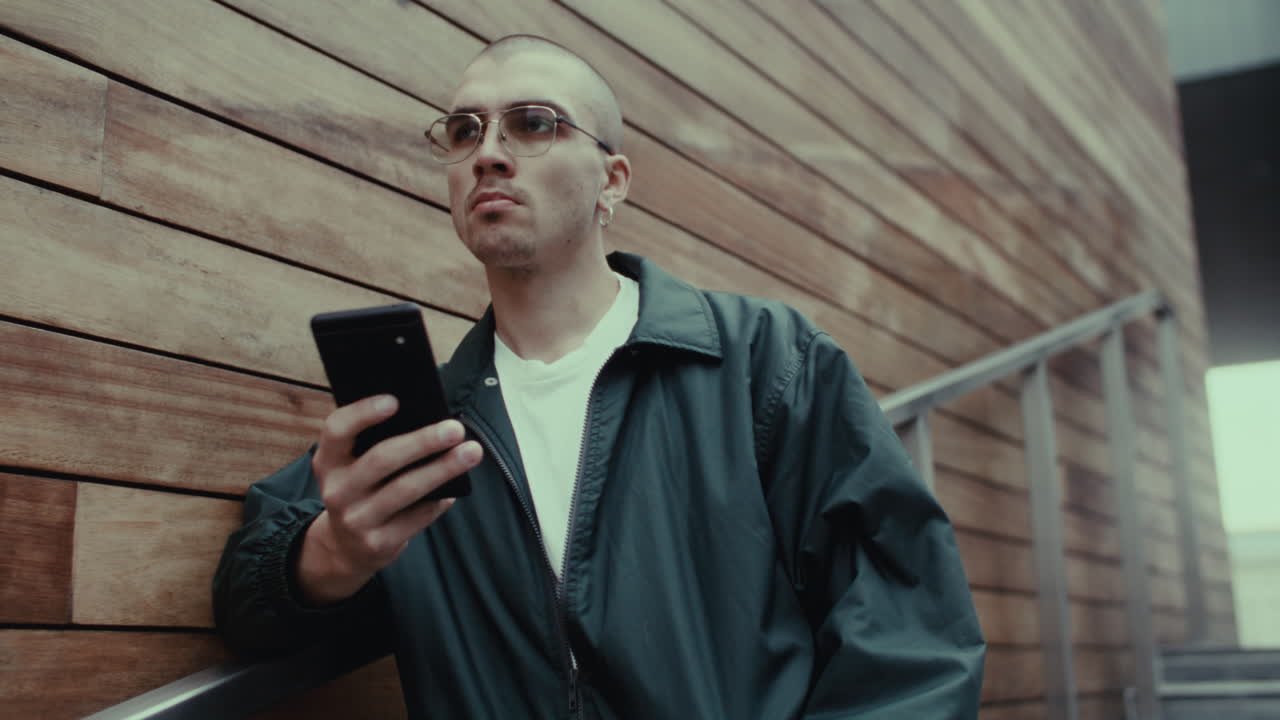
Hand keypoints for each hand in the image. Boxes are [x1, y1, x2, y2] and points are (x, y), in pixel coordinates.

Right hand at [295, 394, 482, 605]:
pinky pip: (418, 516)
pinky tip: (456, 487)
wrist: (345, 547)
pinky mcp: (378, 543)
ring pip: (405, 489)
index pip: (337, 430)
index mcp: (328, 461)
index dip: (363, 413)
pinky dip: (440, 499)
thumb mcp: (352, 466)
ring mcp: (356, 519)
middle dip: (422, 442)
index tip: (395, 400)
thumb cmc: (362, 490)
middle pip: (382, 459)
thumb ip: (375, 443)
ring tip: (471, 452)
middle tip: (455, 428)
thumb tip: (428, 417)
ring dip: (442, 468)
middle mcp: (337, 490)